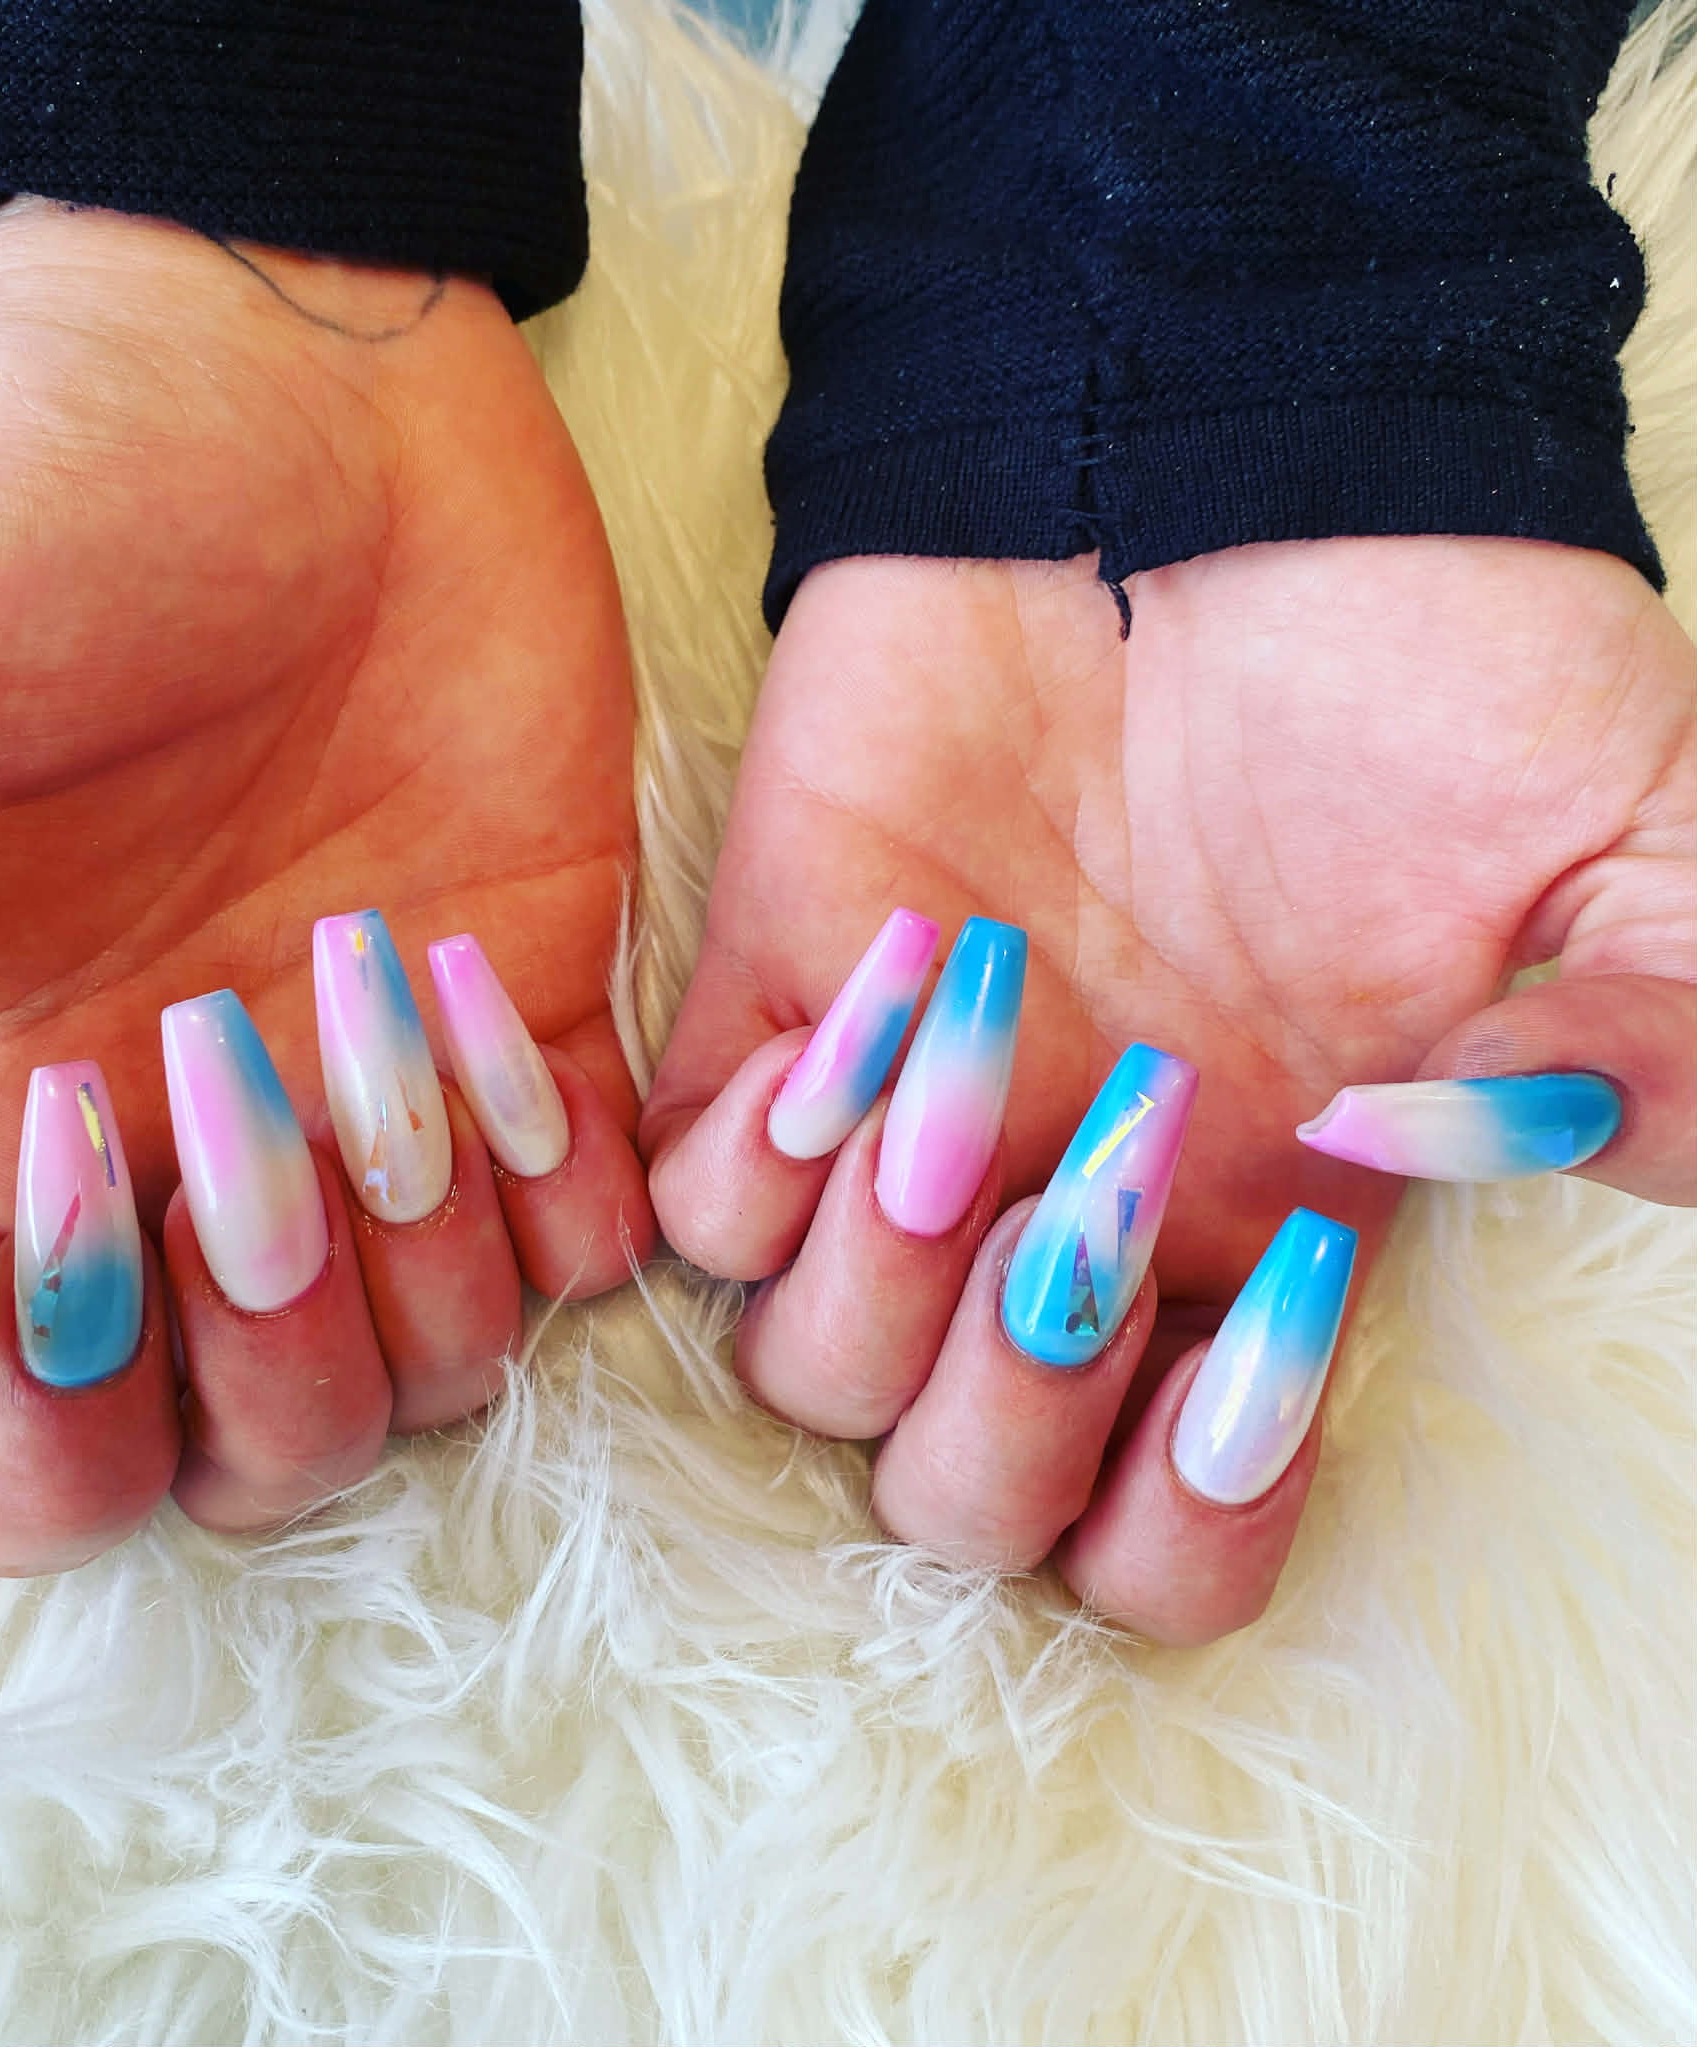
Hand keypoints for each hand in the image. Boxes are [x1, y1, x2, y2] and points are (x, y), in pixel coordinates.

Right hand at [0, 200, 650, 1571]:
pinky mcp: (538, 1017)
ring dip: (424, 1282)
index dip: (51, 1446)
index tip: (70, 1284)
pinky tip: (505, 1039)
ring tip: (381, 1050)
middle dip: (268, 1378)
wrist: (273, 370)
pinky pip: (591, 1234)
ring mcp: (379, 1101)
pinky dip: (569, 1199)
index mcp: (3, 1130)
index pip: (27, 1441)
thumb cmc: (8, 516)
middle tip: (252, 1156)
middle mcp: (198, 1159)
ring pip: (437, 1368)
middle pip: (258, 1446)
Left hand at [643, 537, 1695, 1642]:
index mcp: (1251, 1237)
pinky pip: (687, 1190)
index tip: (1287, 1283)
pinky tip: (890, 990)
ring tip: (992, 1060)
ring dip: (884, 1276)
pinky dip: (758, 1148)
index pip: (1163, 1531)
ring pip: (799, 1368)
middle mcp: (1059, 1214)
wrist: (1231, 462)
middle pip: (954, 1497)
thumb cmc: (1428, 658)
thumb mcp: (1641, 852)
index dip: (1199, 1506)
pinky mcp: (776, 996)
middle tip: (1118, 1164)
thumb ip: (1665, 1040)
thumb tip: (1475, 1135)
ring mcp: (903, 1118)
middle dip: (1017, 1407)